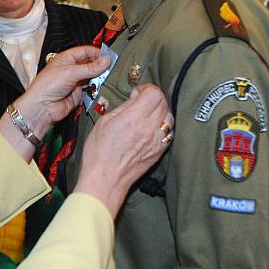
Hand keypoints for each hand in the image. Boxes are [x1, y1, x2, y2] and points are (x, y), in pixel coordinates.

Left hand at [0, 45, 108, 159]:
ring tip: (109, 77)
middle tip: (112, 67)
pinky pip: (91, 89)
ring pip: (92, 76)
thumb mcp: (70, 72)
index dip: (96, 52)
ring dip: (100, 77)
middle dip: (100, 65)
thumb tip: (105, 60)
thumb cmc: (46, 86)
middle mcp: (71, 69)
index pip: (85, 51)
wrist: (42, 108)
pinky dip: (97, 88)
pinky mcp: (78, 94)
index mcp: (66, 58)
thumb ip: (89, 67)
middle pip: (90, 64)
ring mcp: (75, 81)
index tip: (108, 56)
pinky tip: (102, 86)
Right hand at [74, 83, 172, 215]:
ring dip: (159, 111)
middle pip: (163, 102)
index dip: (146, 89)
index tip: (138, 93)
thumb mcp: (105, 122)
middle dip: (152, 98)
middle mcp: (148, 128)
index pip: (154, 94)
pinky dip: (162, 125)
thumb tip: (135, 98)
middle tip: (141, 102)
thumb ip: (123, 107)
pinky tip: (150, 128)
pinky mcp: (159, 151)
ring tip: (146, 115)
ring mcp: (156, 141)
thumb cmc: (100, 152)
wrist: (106, 179)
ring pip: (169, 116)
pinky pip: (168, 131)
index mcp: (133, 118)